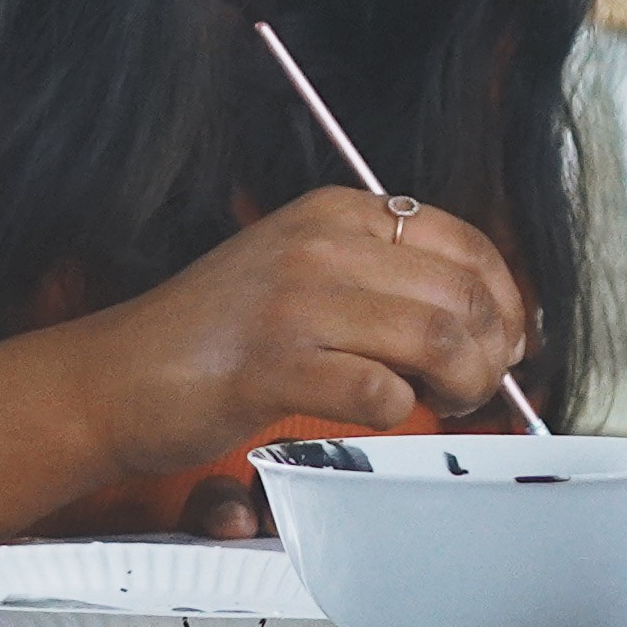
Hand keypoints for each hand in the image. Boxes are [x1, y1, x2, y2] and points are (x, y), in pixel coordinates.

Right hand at [78, 187, 534, 482]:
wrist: (114, 377)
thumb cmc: (215, 337)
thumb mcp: (303, 271)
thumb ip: (382, 277)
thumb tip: (484, 314)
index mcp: (337, 212)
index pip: (464, 243)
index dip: (506, 298)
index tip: (513, 339)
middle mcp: (322, 243)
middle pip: (462, 295)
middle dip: (492, 350)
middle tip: (480, 386)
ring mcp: (296, 301)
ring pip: (436, 338)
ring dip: (461, 383)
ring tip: (445, 402)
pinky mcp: (272, 364)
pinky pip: (379, 390)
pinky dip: (398, 410)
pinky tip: (381, 413)